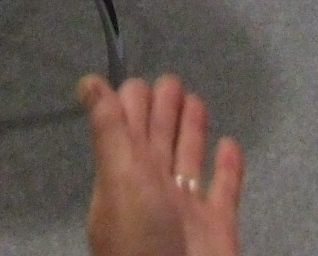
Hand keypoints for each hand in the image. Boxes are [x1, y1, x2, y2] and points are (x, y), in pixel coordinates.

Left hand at [79, 73, 243, 255]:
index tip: (139, 78)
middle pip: (158, 140)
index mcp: (124, 178)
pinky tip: (231, 144)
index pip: (125, 129)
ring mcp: (187, 210)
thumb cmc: (140, 243)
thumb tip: (86, 81)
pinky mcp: (218, 227)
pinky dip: (229, 167)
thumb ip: (109, 130)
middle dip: (163, 109)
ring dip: (192, 131)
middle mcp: (153, 190)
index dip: (131, 103)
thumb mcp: (119, 180)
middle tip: (172, 80)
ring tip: (196, 100)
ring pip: (189, 160)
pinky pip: (225, 190)